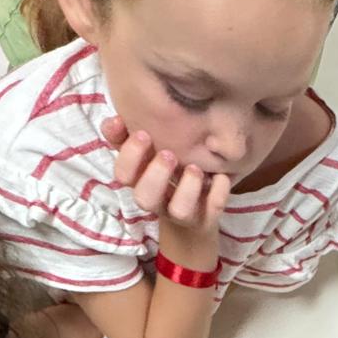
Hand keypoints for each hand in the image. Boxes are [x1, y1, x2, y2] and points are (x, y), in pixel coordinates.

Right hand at [103, 116, 230, 246]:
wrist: (194, 214)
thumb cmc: (166, 172)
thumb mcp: (146, 153)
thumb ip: (128, 135)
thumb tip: (115, 118)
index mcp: (139, 181)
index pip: (122, 175)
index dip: (129, 156)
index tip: (143, 133)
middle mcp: (157, 200)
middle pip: (144, 198)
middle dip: (156, 175)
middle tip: (168, 154)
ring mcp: (181, 212)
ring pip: (179, 210)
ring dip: (187, 189)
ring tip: (195, 168)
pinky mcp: (205, 218)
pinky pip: (212, 211)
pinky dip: (218, 192)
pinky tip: (221, 176)